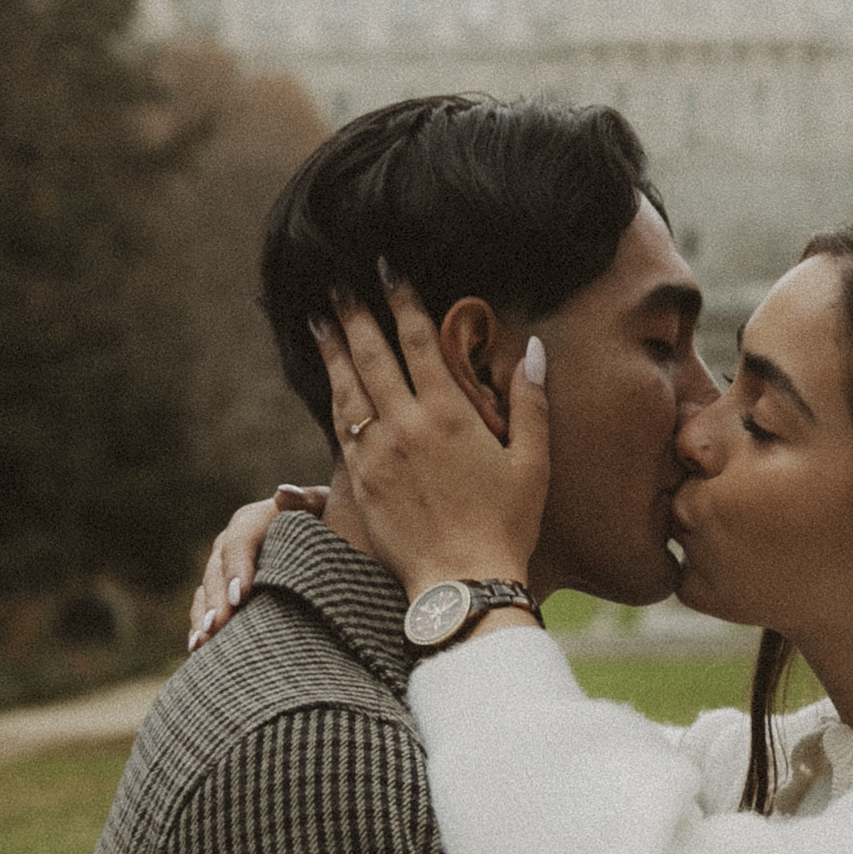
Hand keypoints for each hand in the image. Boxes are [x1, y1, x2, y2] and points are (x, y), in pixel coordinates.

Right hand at [187, 486, 328, 649]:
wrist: (325, 544)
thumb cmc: (329, 523)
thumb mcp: (323, 508)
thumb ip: (307, 500)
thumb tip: (284, 492)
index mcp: (253, 521)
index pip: (239, 542)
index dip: (237, 568)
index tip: (240, 595)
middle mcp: (231, 544)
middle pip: (217, 571)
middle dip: (216, 600)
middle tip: (217, 626)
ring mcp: (223, 570)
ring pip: (206, 593)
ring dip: (202, 618)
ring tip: (201, 644)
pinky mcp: (221, 593)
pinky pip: (204, 610)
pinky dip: (200, 629)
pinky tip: (198, 650)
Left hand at [313, 271, 549, 599]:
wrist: (461, 584)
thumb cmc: (506, 525)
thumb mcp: (532, 462)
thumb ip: (530, 402)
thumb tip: (534, 350)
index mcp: (450, 414)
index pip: (418, 341)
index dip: (401, 300)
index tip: (387, 269)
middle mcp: (406, 425)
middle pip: (372, 354)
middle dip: (355, 313)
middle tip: (338, 281)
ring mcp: (377, 453)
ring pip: (348, 386)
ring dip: (332, 348)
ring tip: (318, 318)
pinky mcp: (360, 481)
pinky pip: (340, 426)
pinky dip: (332, 394)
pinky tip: (329, 379)